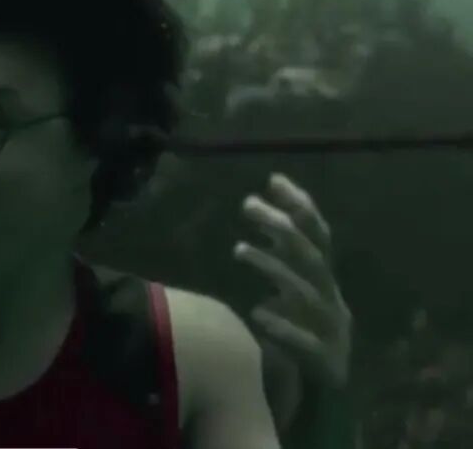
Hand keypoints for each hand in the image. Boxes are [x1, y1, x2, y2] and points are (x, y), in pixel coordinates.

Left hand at [234, 173, 351, 387]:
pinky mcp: (324, 359)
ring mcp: (330, 327)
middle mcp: (331, 296)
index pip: (317, 233)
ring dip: (274, 267)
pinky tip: (259, 313)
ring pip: (307, 292)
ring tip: (238, 249)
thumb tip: (258, 203)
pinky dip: (283, 326)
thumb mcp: (290, 284)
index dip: (300, 206)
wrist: (326, 389)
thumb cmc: (302, 329)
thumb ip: (278, 249)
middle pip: (311, 255)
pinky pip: (305, 341)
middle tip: (247, 204)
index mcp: (324, 278)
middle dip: (282, 227)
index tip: (273, 180)